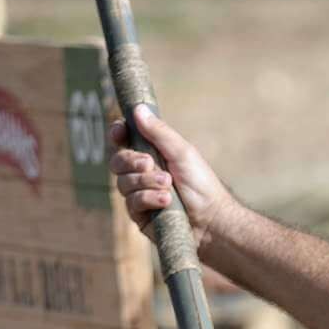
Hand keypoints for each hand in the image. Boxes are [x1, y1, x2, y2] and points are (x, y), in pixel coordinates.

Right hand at [108, 105, 231, 250]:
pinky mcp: (140, 215)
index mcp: (151, 153)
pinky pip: (131, 203)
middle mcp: (142, 173)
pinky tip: (166, 201)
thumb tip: (138, 109)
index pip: (124, 140)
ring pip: (122, 183)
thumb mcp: (182, 152)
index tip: (120, 131)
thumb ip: (159, 132)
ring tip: (168, 185)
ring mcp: (139, 194)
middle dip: (132, 160)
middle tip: (151, 163)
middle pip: (117, 161)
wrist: (211, 219)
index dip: (118, 134)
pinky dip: (148, 198)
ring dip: (146, 182)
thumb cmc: (201, 184)